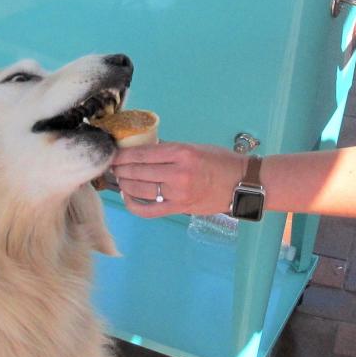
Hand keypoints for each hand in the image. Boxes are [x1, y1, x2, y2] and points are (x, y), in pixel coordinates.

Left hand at [111, 143, 245, 218]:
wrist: (242, 183)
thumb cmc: (221, 161)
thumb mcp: (195, 147)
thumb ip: (170, 150)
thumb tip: (144, 151)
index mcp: (182, 153)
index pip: (143, 154)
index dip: (123, 155)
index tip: (113, 155)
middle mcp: (178, 173)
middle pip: (137, 171)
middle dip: (120, 169)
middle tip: (113, 167)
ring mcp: (178, 193)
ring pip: (140, 189)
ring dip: (124, 183)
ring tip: (120, 179)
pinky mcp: (179, 208)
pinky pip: (149, 209)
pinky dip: (134, 204)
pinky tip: (128, 197)